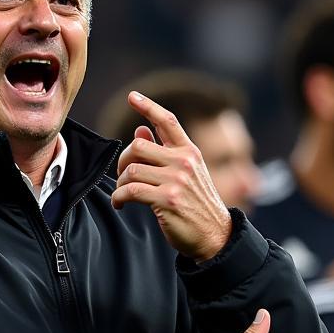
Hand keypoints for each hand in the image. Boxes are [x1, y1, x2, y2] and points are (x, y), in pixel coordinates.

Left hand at [110, 91, 231, 259]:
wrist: (215, 236)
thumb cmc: (196, 205)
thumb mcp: (185, 174)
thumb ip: (163, 152)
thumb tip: (140, 131)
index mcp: (189, 152)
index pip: (168, 121)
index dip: (148, 106)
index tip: (132, 96)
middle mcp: (184, 162)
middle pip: (138, 146)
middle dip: (123, 161)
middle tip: (122, 176)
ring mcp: (177, 180)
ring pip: (132, 170)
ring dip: (120, 183)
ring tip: (122, 193)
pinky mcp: (168, 200)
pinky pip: (131, 191)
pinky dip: (119, 197)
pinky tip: (120, 203)